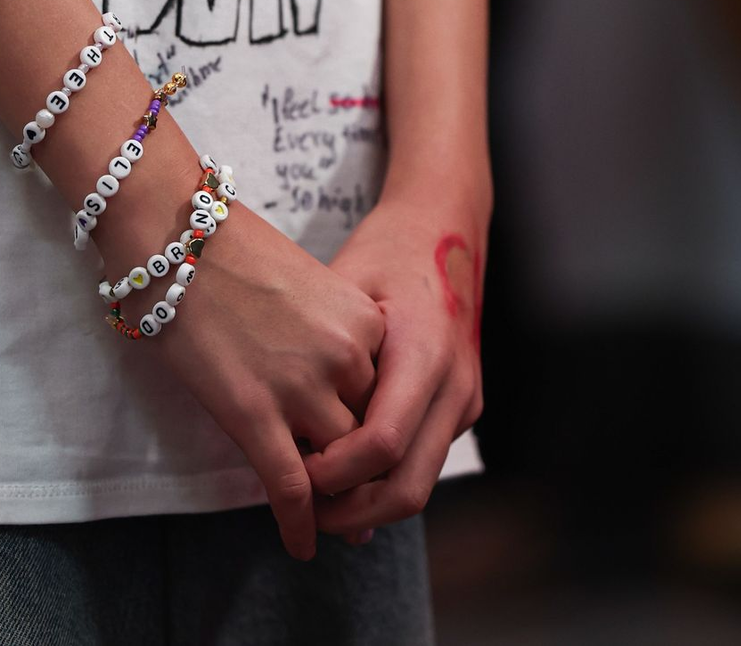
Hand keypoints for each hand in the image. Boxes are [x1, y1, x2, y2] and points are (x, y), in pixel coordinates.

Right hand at [146, 201, 385, 561]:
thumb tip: (330, 380)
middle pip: (368, 434)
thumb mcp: (307, 286)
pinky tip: (300, 545)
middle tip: (360, 499)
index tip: (372, 452)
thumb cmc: (230, 250)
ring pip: (337, 467)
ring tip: (331, 523)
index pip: (388, 396)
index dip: (377, 428)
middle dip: (363, 469)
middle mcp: (345, 358)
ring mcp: (300, 388)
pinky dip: (298, 525)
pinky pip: (290, 488)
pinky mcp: (253, 413)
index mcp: (365, 323)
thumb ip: (330, 333)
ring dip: (334, 499)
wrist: (176, 234)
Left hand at [302, 195, 486, 541]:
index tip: (293, 472)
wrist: (446, 227)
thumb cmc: (387, 249)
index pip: (382, 442)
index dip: (336, 471)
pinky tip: (343, 471)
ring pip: (420, 479)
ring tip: (316, 502)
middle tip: (302, 513)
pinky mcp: (462, 405)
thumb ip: (322, 349)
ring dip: (370, 502)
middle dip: (353, 509)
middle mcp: (454, 384)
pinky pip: (424, 457)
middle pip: (409, 484)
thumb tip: (276, 410)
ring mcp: (464, 398)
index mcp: (424, 350)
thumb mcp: (345, 285)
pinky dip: (386, 475)